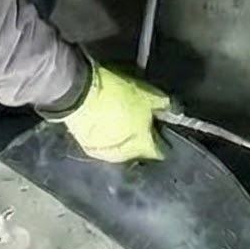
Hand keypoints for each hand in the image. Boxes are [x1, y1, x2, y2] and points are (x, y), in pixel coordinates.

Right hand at [53, 63, 170, 162]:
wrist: (78, 92)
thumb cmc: (114, 95)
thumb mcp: (147, 94)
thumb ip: (163, 104)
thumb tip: (172, 108)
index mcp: (141, 146)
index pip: (160, 151)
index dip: (163, 138)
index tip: (161, 128)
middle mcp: (122, 155)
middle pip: (138, 149)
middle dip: (140, 136)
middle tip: (138, 115)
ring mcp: (101, 152)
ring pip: (118, 146)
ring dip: (121, 135)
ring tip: (118, 113)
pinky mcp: (84, 144)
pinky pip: (100, 141)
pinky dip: (104, 132)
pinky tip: (102, 116)